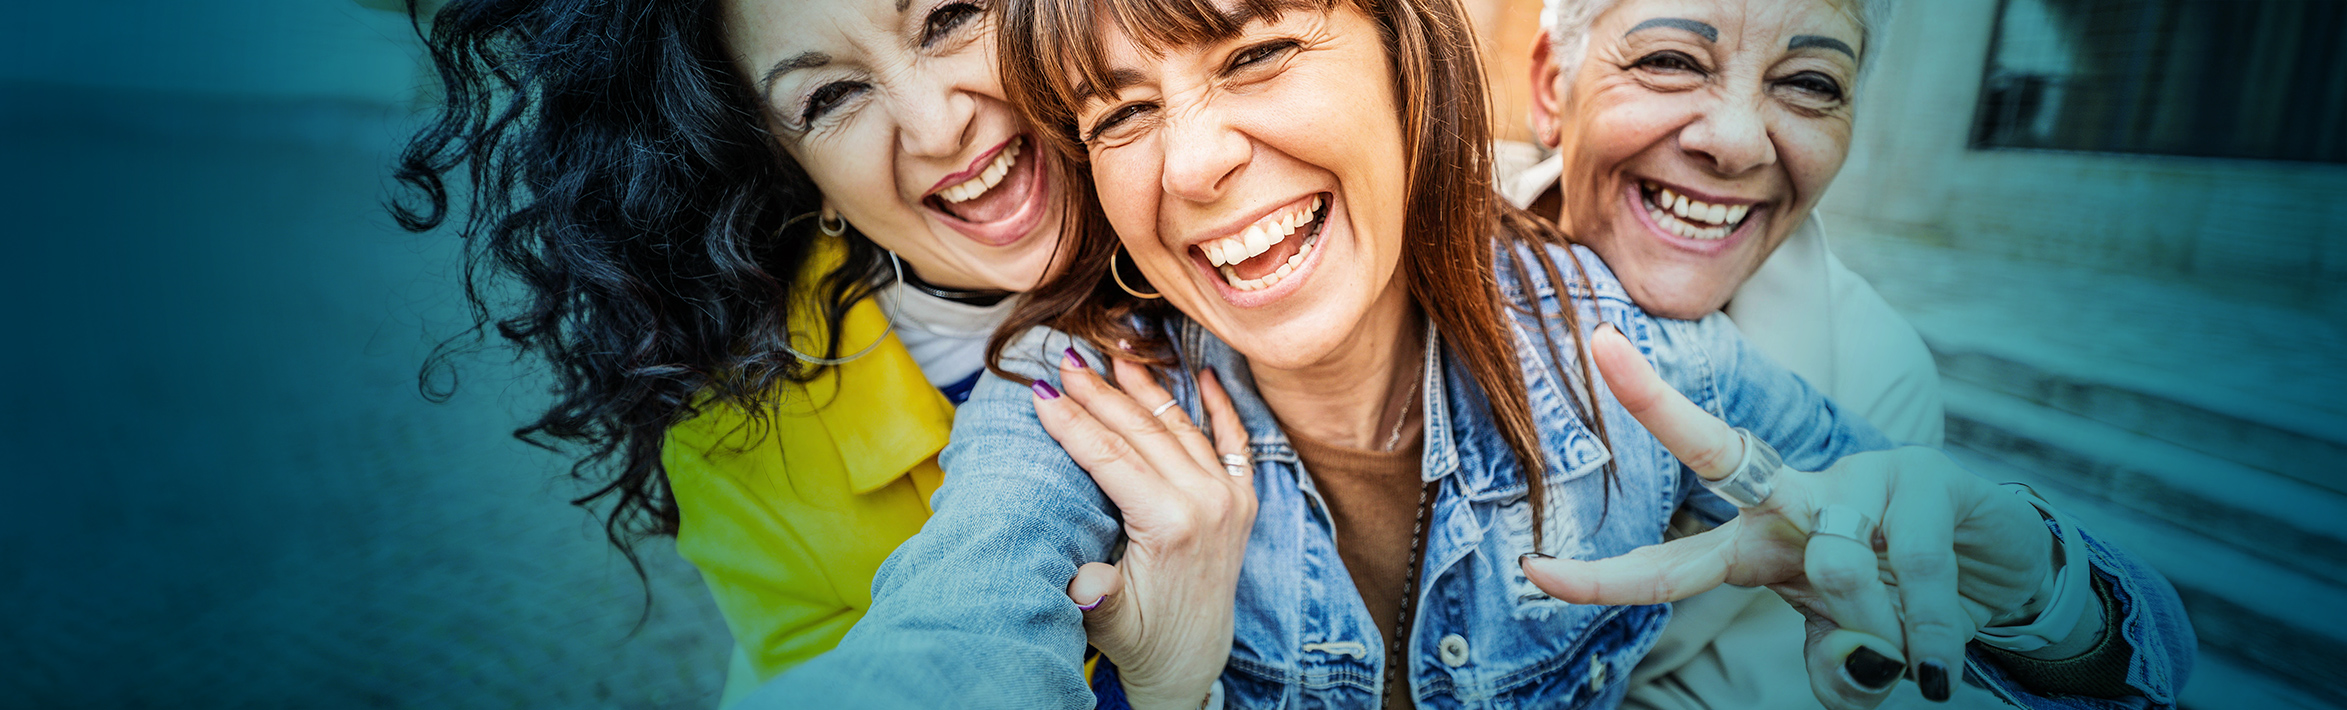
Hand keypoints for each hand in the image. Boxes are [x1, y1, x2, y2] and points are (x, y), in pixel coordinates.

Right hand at [1033, 348, 1254, 709]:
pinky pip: (1235, 441)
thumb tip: (1085, 582)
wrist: (1192, 660)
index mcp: (1171, 524)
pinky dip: (1219, 405)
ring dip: (1145, 389)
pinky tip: (1203, 375)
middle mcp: (1207, 501)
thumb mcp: (1112, 622)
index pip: (1111, 456)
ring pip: (1180, 427)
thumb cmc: (1142, 639)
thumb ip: (1100, 598)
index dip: (1071, 421)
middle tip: (1066, 360)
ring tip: (1112, 358)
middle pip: (1142, 432)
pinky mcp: (1243, 500)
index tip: (1039, 390)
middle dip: (1099, 393)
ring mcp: (1230, 497)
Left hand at [1519, 325, 2058, 708]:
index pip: (1667, 563)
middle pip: (1716, 452)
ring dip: (1876, 625)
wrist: (1999, 570)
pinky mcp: (1930, 481)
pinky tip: (1934, 661)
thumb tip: (1868, 669)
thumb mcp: (1854, 645)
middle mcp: (1795, 498)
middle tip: (1601, 350)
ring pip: (1839, 560)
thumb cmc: (1898, 598)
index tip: (1533, 569)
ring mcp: (1861, 480)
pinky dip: (1926, 629)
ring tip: (1913, 666)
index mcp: (1756, 542)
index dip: (1602, 577)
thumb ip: (1841, 665)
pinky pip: (1916, 569)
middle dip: (1656, 405)